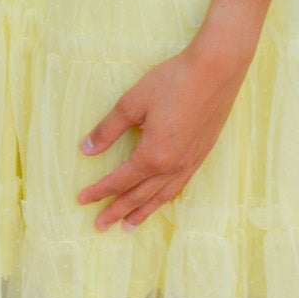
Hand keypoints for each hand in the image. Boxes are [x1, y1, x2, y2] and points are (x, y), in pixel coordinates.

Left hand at [76, 32, 254, 231]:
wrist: (216, 70)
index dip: (99, 191)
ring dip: (142, 212)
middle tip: (100, 226)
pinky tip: (161, 200)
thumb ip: (108, 129)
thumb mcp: (132, 102)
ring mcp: (190, 163)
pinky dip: (164, 199)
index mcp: (153, 155)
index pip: (120, 181)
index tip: (82, 200)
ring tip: (128, 227)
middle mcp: (172, 166)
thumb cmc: (173, 81)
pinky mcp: (201, 154)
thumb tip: (86, 150)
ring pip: (161, 197)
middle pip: (139, 196)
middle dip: (117, 211)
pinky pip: (179, 187)